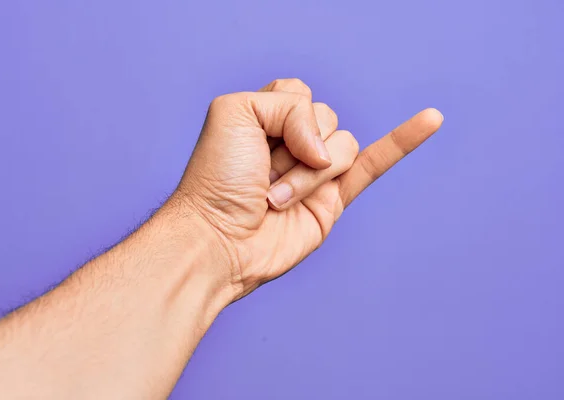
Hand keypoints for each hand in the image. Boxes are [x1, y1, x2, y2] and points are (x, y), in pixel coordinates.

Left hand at [175, 79, 442, 299]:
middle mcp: (293, 144)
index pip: (299, 92)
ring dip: (308, 174)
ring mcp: (316, 173)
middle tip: (261, 174)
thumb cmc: (216, 179)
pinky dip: (404, 141)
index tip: (257, 138)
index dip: (287, 111)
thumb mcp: (236, 112)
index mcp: (267, 121)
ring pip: (344, 146)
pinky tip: (431, 120)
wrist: (218, 238)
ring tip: (275, 199)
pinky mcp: (334, 201)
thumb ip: (289, 103)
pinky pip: (375, 165)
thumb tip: (327, 149)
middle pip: (325, 117)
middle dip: (295, 145)